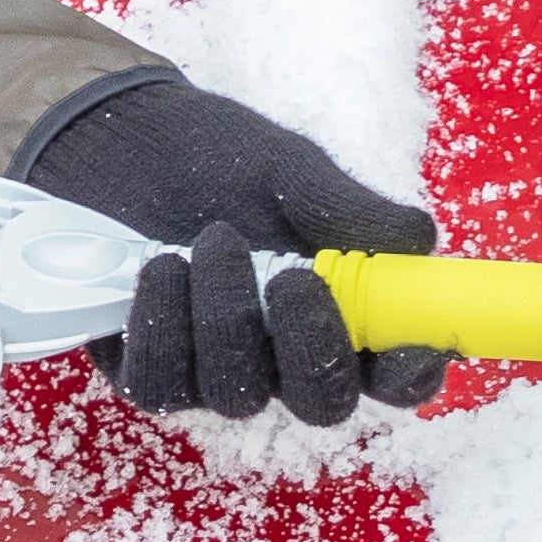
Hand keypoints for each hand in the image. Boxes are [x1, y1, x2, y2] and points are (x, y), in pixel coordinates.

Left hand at [21, 75, 452, 425]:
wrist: (123, 138)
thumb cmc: (221, 157)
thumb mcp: (294, 171)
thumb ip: (351, 211)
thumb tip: (418, 242)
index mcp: (343, 317)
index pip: (394, 375)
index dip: (410, 374)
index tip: (411, 344)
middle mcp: (287, 360)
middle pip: (321, 403)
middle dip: (312, 347)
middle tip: (293, 277)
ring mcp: (219, 373)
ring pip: (238, 394)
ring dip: (227, 316)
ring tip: (212, 239)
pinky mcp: (153, 371)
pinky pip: (162, 386)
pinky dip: (164, 325)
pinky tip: (161, 267)